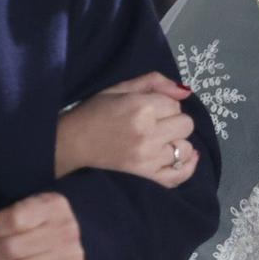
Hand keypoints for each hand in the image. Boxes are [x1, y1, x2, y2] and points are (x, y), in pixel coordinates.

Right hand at [55, 72, 197, 187]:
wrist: (72, 144)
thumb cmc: (95, 112)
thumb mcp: (121, 88)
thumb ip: (155, 82)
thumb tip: (186, 91)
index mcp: (141, 107)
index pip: (176, 104)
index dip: (165, 104)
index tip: (149, 108)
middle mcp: (148, 134)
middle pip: (186, 125)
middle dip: (174, 121)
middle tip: (155, 124)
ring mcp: (149, 158)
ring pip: (186, 148)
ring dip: (177, 143)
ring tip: (160, 141)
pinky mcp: (146, 177)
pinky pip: (179, 175)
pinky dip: (186, 167)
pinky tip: (181, 158)